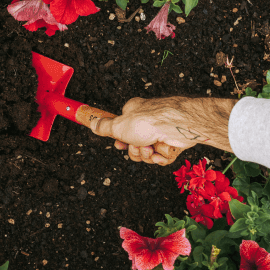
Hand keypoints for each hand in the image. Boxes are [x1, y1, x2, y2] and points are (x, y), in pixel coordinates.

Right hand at [90, 96, 234, 165]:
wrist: (177, 125)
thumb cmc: (149, 121)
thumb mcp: (118, 126)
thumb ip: (104, 127)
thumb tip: (92, 123)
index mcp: (134, 113)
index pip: (122, 130)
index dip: (121, 141)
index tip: (120, 145)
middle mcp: (147, 122)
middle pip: (134, 145)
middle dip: (135, 151)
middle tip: (139, 146)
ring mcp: (161, 132)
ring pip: (148, 153)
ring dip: (147, 154)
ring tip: (151, 148)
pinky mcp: (173, 142)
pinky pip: (162, 156)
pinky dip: (161, 157)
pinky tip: (161, 152)